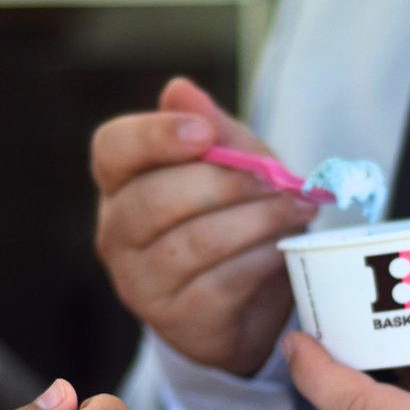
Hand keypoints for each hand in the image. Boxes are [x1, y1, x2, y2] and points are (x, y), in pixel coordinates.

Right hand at [92, 77, 318, 376]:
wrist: (245, 304)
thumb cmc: (232, 218)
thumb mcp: (232, 165)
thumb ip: (213, 129)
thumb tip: (179, 88)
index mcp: (120, 184)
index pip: (112, 150)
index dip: (154, 137)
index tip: (206, 134)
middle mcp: (116, 234)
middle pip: (154, 199)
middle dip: (225, 183)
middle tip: (277, 179)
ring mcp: (140, 283)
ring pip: (193, 243)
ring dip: (255, 221)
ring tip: (297, 209)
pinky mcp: (175, 321)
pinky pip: (220, 284)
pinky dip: (260, 260)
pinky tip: (284, 250)